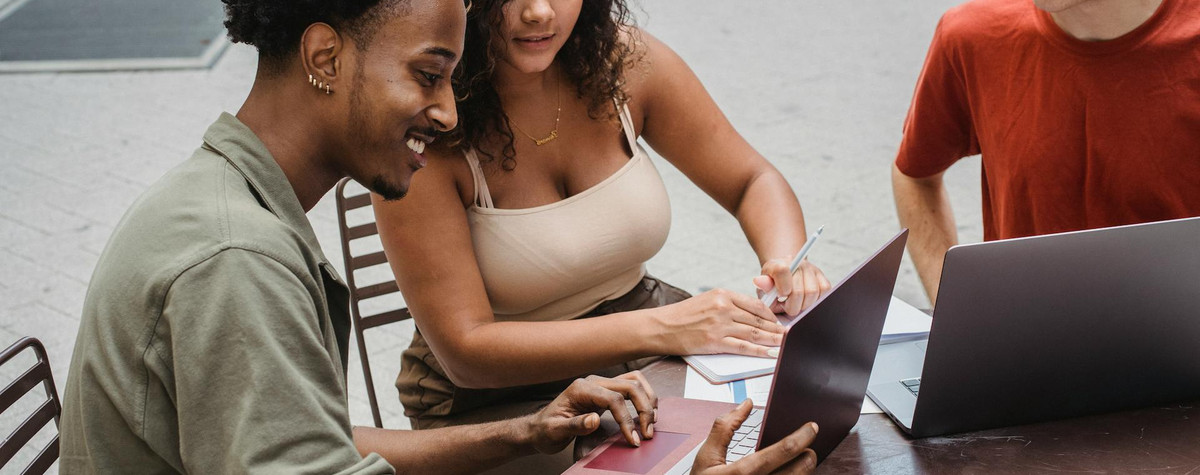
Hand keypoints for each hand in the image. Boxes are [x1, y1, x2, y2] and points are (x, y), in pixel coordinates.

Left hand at [526, 371, 657, 454]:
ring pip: (635, 381)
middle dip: (644, 409)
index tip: (632, 439)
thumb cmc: (545, 430)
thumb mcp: (554, 432)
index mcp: (581, 389)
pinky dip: (644, 397)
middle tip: (647, 433)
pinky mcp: (606, 391)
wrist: (539, 429)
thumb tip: (594, 419)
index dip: (627, 419)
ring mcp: (600, 384)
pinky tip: (646, 413)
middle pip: (630, 386)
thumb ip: (575, 425)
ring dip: (648, 400)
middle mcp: (593, 382)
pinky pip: (631, 386)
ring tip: (651, 422)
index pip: (614, 399)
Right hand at [659, 288, 784, 357]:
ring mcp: (720, 325)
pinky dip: (759, 351)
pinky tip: (769, 353)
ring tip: (785, 344)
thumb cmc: (682, 315)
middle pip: (758, 319)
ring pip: (754, 333)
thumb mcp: (707, 300)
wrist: (662, 327)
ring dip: (772, 340)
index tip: (778, 321)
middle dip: (776, 328)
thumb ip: (728, 304)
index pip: (755, 304)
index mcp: (722, 294)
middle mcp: (723, 308)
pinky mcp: (715, 342)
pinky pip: (743, 347)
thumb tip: (749, 314)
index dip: (770, 315)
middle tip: (789, 334)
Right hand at [692, 400, 818, 473]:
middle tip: (807, 448)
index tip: (812, 427)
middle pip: (800, 471)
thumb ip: (724, 428)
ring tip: (798, 463)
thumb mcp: (706, 456)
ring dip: (803, 471)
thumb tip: (745, 405)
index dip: (802, 437)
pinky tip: (788, 473)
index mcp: (741, 473)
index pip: (782, 452)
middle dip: (807, 456)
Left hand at [754, 258, 830, 316]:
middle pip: (799, 289)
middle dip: (792, 306)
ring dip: (804, 305)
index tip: (780, 296)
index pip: (782, 270)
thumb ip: (763, 288)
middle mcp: (797, 263)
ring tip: (796, 304)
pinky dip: (815, 301)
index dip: (782, 288)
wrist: (784, 276)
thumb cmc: (773, 286)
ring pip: (813, 292)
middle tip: (787, 307)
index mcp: (778, 264)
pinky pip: (824, 291)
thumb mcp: (763, 288)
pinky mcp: (822, 277)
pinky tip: (805, 301)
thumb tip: (760, 282)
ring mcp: (812, 269)